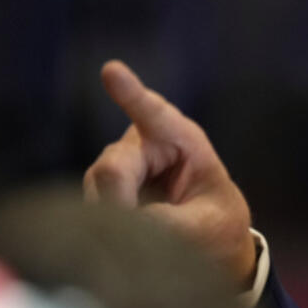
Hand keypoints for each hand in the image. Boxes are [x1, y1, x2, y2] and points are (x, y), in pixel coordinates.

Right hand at [84, 61, 257, 286]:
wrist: (207, 236)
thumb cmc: (215, 221)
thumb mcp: (207, 226)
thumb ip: (170, 225)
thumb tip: (123, 224)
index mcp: (182, 140)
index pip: (155, 114)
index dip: (132, 94)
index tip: (112, 71)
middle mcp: (143, 144)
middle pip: (112, 170)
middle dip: (121, 203)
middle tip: (142, 230)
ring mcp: (118, 164)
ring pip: (98, 190)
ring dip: (118, 218)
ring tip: (153, 232)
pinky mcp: (102, 187)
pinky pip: (92, 207)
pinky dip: (109, 227)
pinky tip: (132, 235)